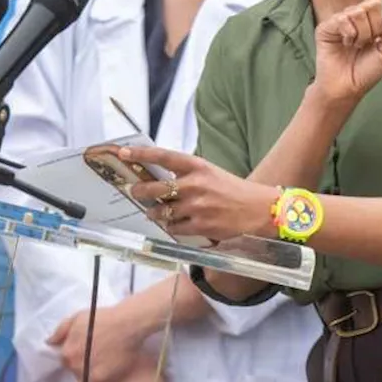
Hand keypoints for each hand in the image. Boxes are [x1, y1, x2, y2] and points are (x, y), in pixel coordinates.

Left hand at [48, 306, 142, 381]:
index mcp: (67, 352)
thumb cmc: (103, 318)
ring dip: (89, 377)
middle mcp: (75, 366)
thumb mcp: (78, 317)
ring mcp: (88, 375)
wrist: (127, 325)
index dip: (75, 355)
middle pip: (75, 371)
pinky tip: (106, 376)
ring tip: (102, 367)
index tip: (85, 352)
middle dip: (82, 366)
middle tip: (95, 357)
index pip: (65, 360)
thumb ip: (61, 331)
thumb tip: (49, 343)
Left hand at [115, 145, 277, 240]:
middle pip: (154, 188)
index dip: (140, 154)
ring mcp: (197, 207)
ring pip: (161, 211)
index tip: (123, 153)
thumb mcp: (210, 173)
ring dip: (153, 212)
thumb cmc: (232, 190)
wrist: (258, 210)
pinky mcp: (200, 226)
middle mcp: (195, 185)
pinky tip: (174, 224)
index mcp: (197, 166)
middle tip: (134, 192)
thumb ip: (186, 174)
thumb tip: (158, 177)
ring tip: (153, 212)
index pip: (163, 156)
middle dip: (139, 191)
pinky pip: (174, 228)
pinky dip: (171, 226)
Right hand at [313, 0, 381, 106]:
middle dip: (375, 29)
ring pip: (361, 13)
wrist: (344, 87)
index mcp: (372, 16)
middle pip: (373, 4)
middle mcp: (357, 12)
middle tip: (365, 45)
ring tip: (354, 47)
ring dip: (362, 36)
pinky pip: (346, 21)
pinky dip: (349, 36)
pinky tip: (343, 46)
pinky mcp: (328, 25)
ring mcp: (341, 17)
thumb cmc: (365, 72)